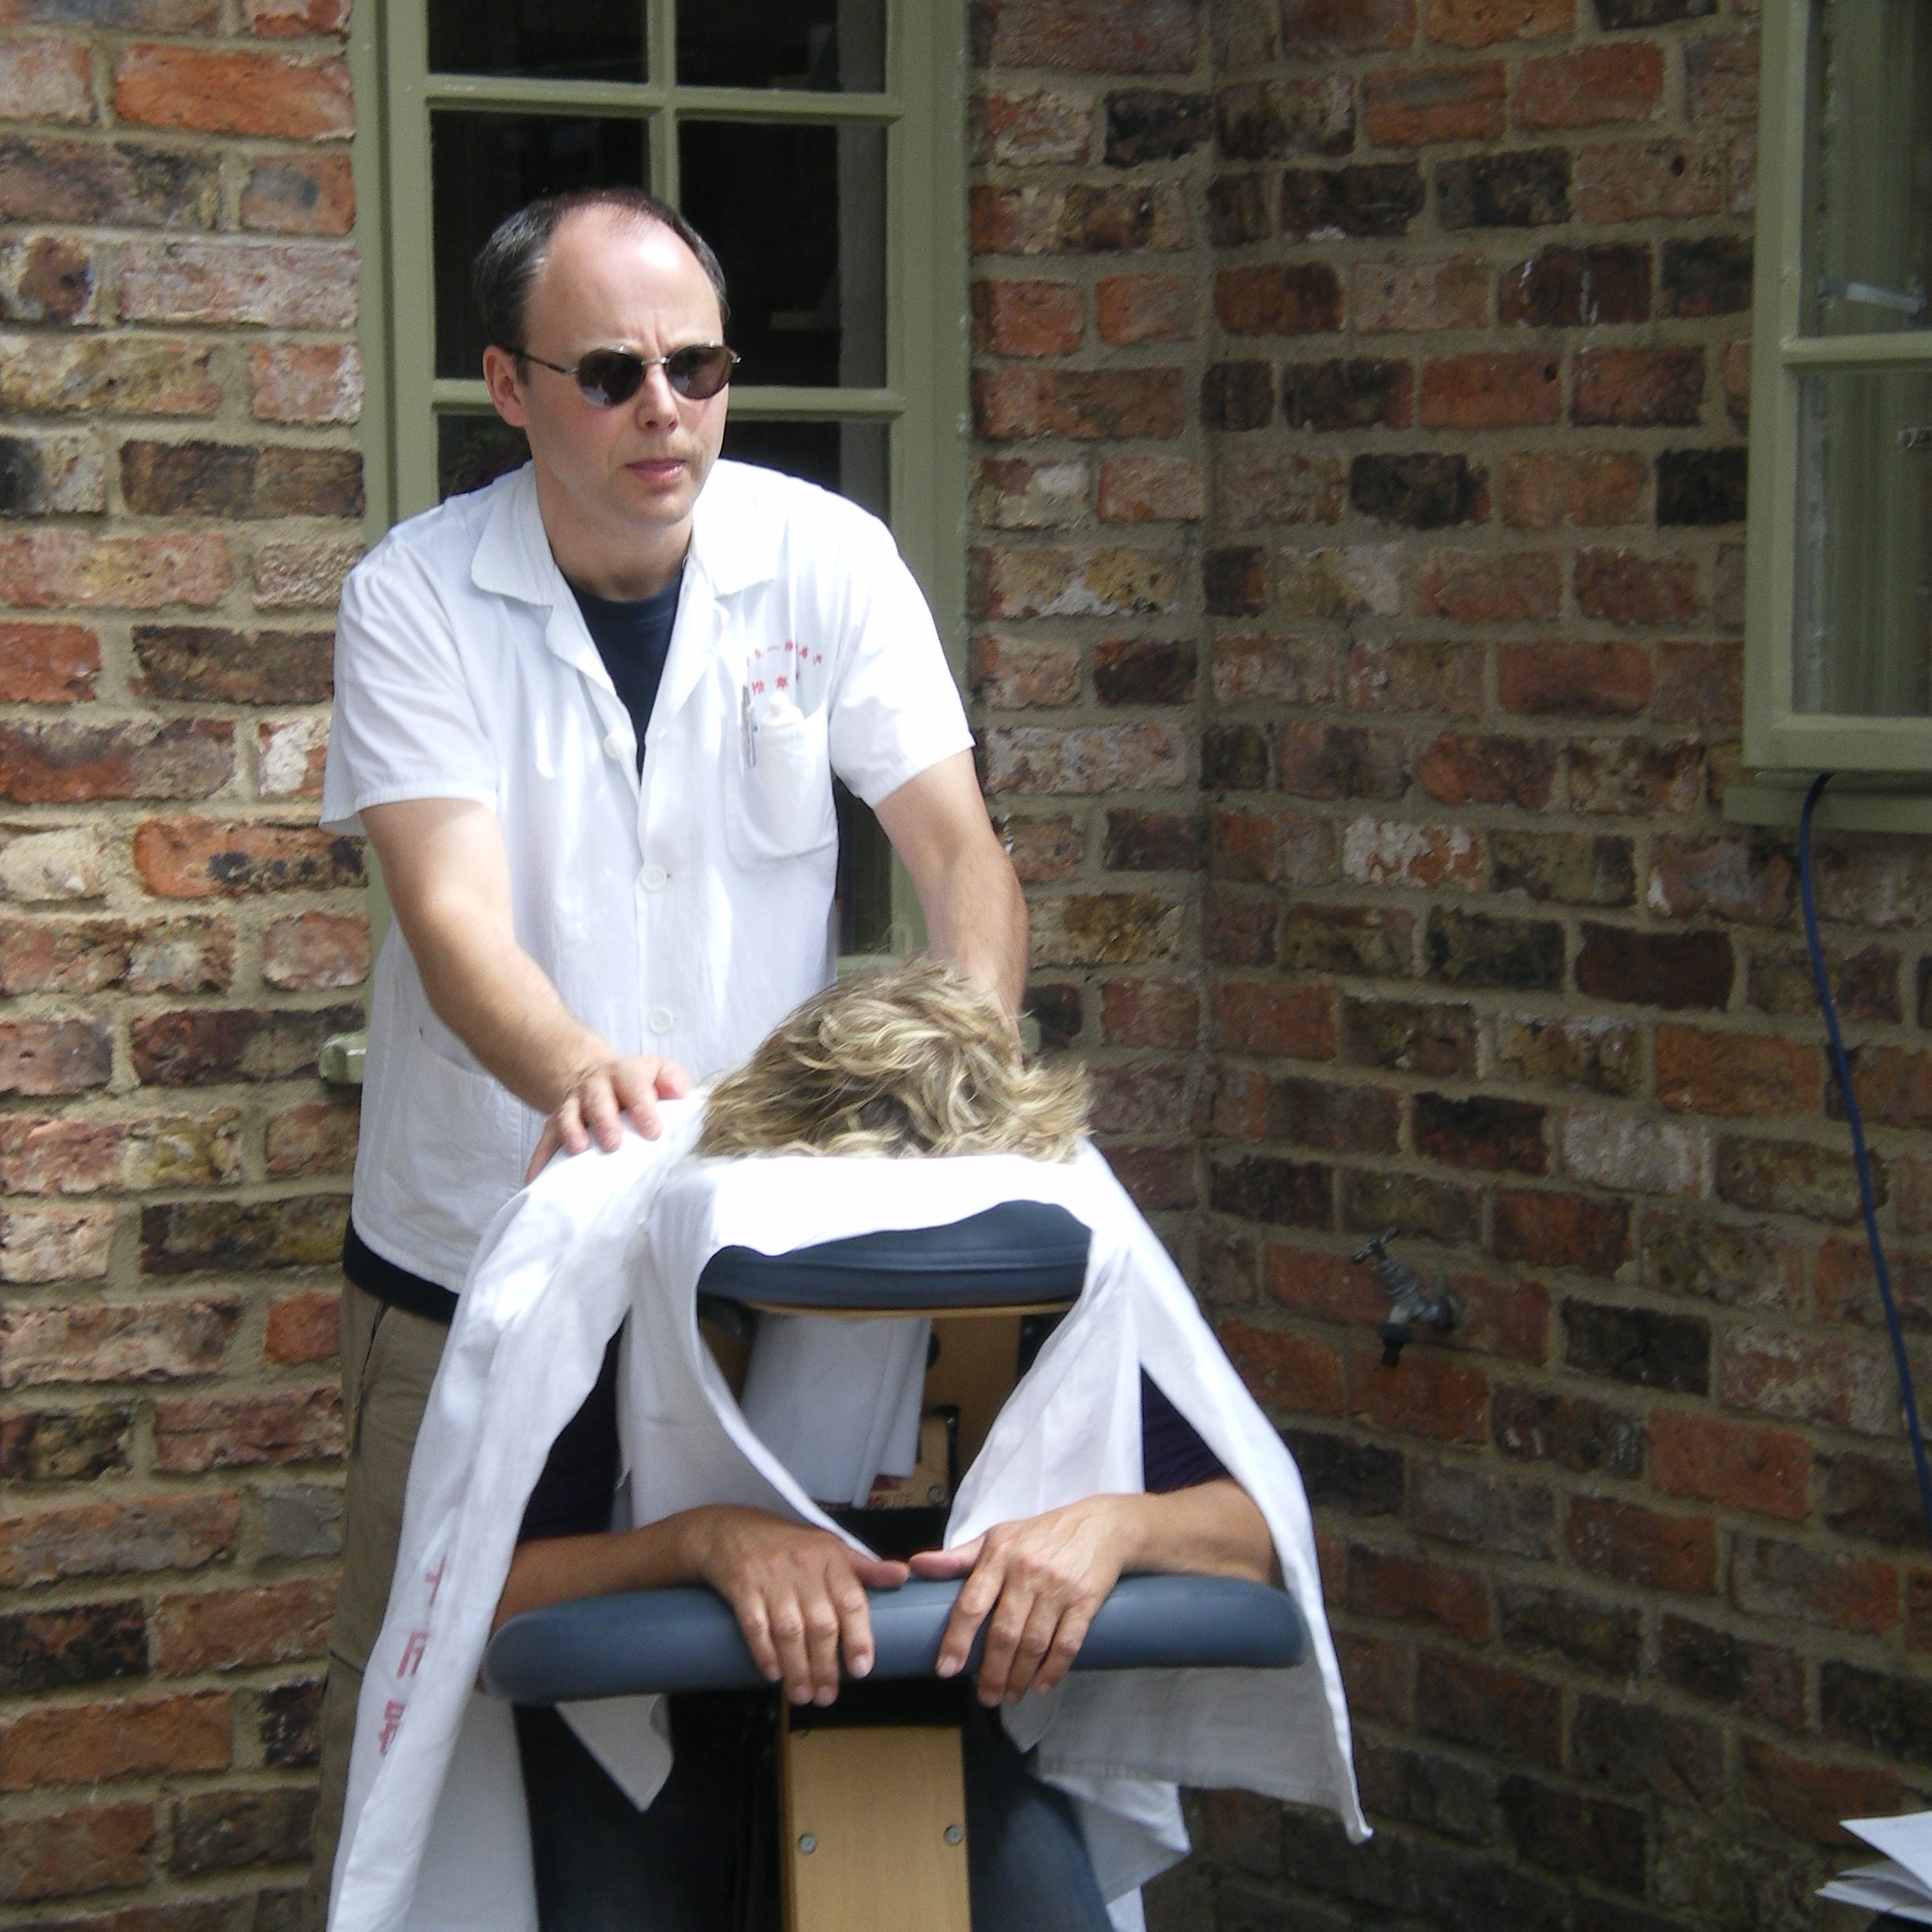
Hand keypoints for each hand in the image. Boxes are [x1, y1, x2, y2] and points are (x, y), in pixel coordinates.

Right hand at [525, 1054, 691, 1179]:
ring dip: (571, 1134)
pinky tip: (535, 1180)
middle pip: (597, 1100)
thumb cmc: (635, 1084)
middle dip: (604, 1121)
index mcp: (623, 1075)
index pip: (633, 1086)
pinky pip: (544, 1141)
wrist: (593, 1077)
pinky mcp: (554, 1124)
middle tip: (613, 1144)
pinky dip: (539, 1160)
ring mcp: (572, 1105)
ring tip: (578, 1151)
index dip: (643, 1107)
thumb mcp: (657, 1072)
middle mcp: (594, 1087)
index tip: (653, 1132)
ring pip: (567, 1117)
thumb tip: (679, 1093)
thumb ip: (672, 1079)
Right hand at [680, 1506, 908, 1705]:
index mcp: (830, 1557)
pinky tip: (773, 1675)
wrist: (729, 1529)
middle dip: (826, 1666)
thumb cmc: (787, 1544)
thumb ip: (864, 1568)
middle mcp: (803, 1565)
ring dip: (797, 1668)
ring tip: (802, 1695)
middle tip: (827, 1697)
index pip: (852, 1600)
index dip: (858, 1637)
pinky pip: (754, 1624)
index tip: (861, 1670)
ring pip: (790, 1629)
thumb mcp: (828, 1547)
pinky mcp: (741, 1584)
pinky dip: (764, 1652)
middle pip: (821, 1623)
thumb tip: (903, 1576)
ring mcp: (771, 1576)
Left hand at [910, 1496, 1131, 1706]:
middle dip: (991, 1672)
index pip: (972, 1603)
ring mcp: (1058, 1587)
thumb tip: (916, 1565)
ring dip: (1019, 1677)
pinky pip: (1067, 1643)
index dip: (957, 1639)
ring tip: (1008, 1696)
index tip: (946, 1669)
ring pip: (1034, 1643)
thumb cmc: (1038, 1536)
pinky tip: (1041, 1685)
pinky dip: (1053, 1670)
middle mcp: (1026, 1571)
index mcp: (999, 1555)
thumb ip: (958, 1557)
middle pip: (1004, 1632)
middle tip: (985, 1697)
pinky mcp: (1086, 1600)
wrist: (1100, 1526)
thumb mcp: (997, 1538)